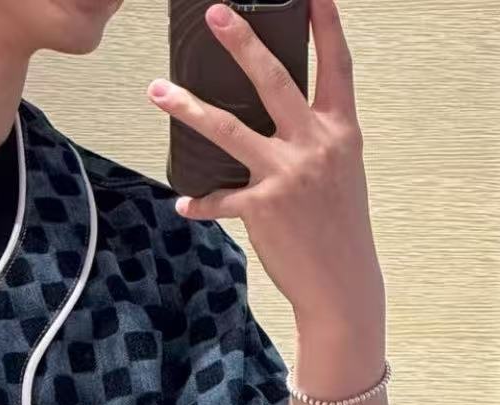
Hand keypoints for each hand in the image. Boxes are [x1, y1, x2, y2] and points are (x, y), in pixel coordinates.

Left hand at [147, 0, 384, 337]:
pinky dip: (202, 202)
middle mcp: (315, 145)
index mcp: (340, 131)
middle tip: (216, 13)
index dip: (326, 24)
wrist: (341, 282)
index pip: (336, 65)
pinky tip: (185, 203)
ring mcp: (287, 175)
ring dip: (189, 108)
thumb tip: (281, 119)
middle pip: (274, 80)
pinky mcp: (262, 208)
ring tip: (158, 90)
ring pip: (229, 130)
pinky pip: (220, 199)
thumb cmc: (340, 227)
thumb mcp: (340, 172)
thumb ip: (316, 138)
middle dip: (242, 43)